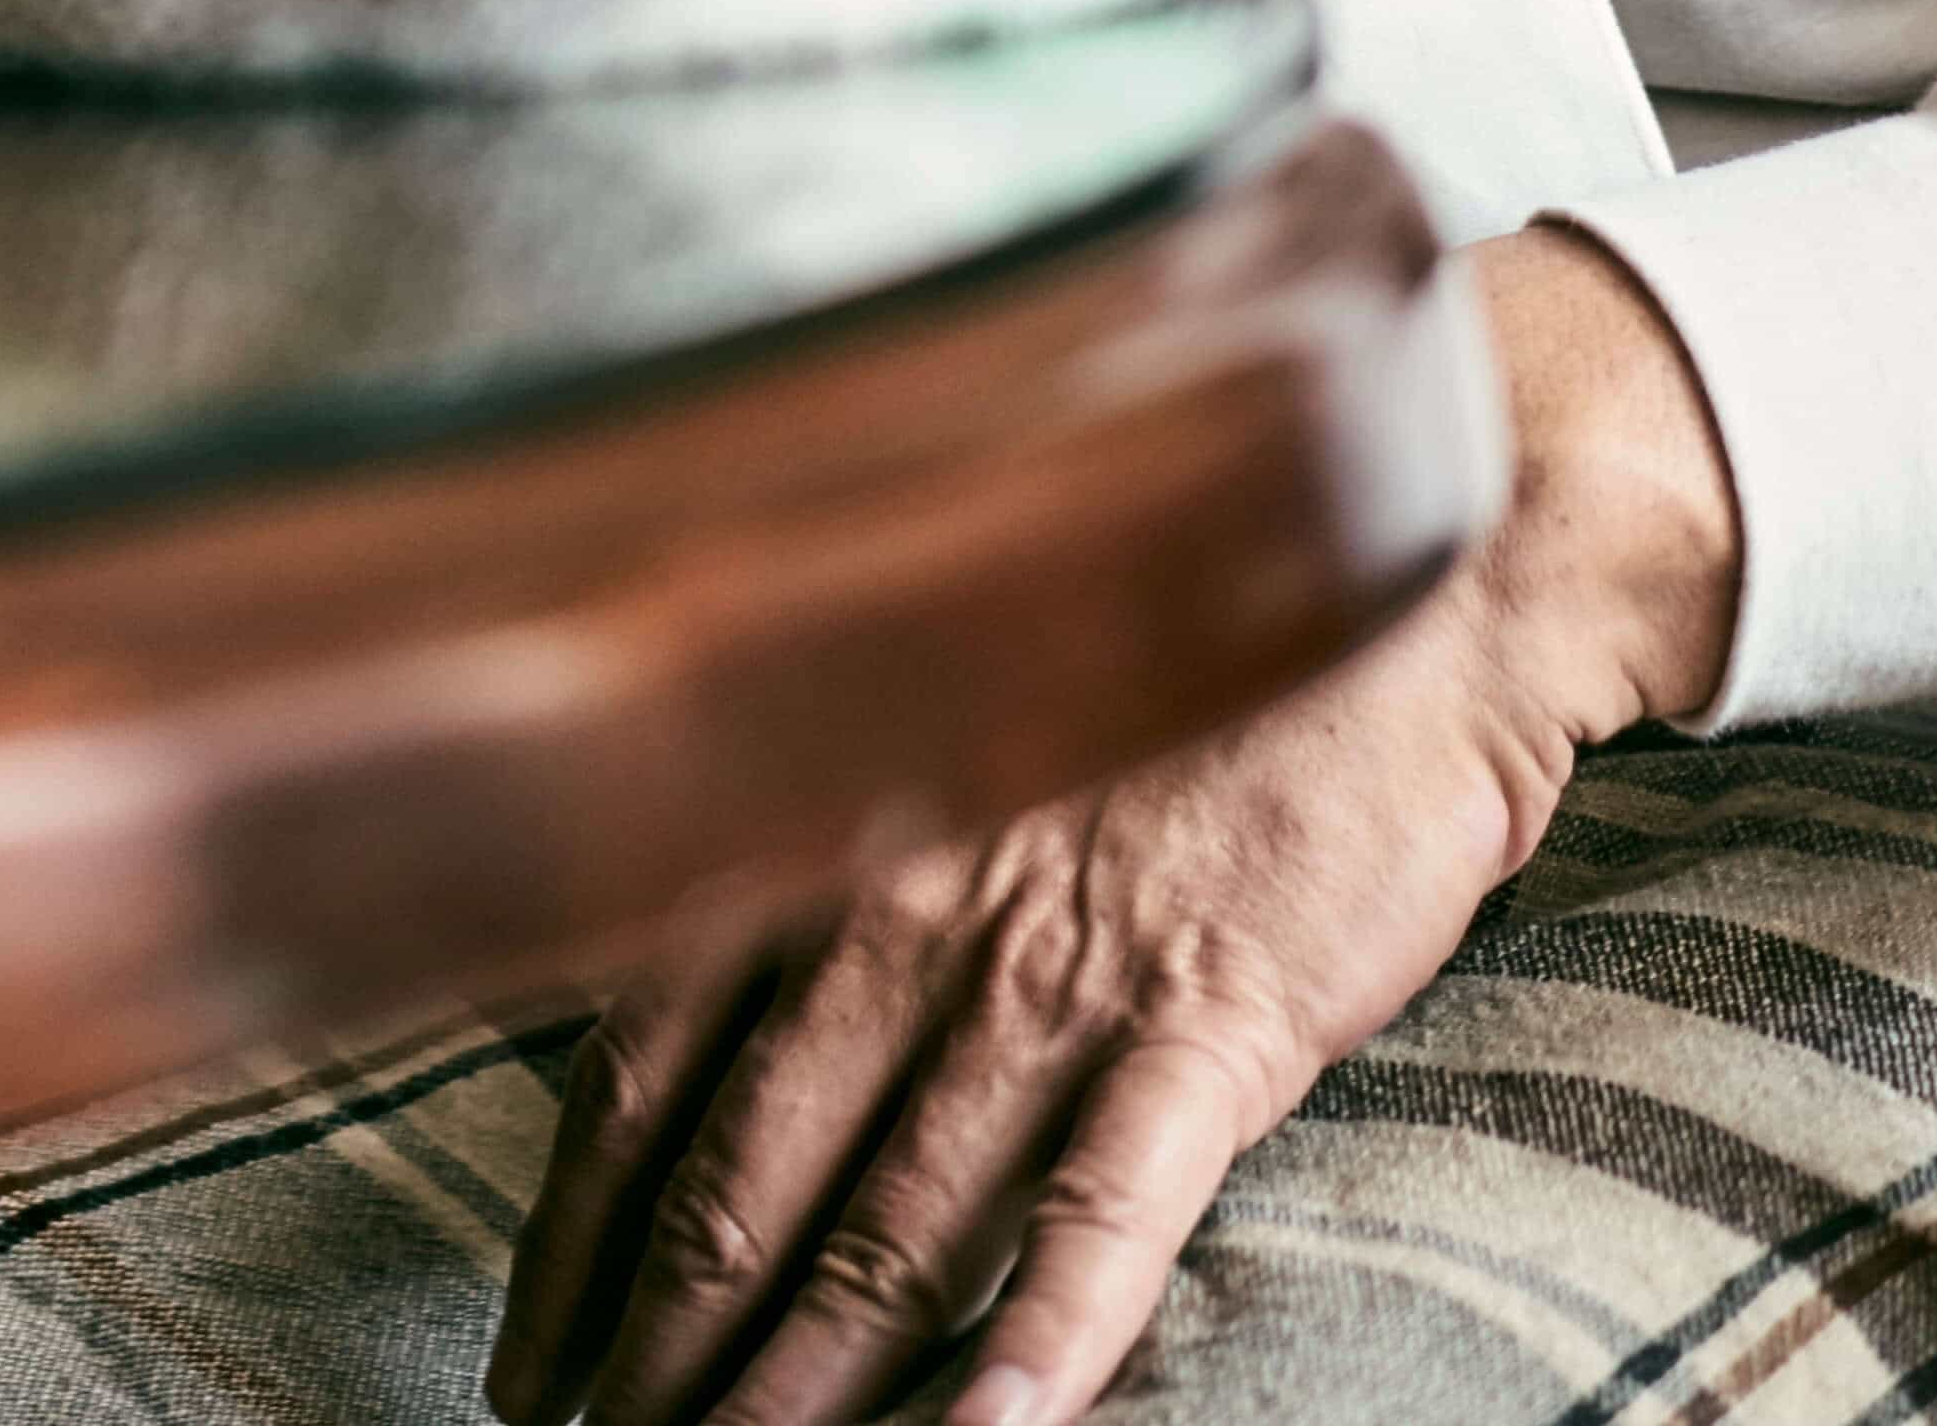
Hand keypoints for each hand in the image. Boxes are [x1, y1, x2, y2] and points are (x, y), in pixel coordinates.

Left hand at [488, 233, 1745, 1425]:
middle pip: (736, 1181)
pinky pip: (1103, 1221)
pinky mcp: (1210, 1035)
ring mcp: (1055, 987)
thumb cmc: (1168, 655)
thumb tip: (685, 975)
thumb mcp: (942, 719)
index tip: (530, 1344)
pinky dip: (1035, 1348)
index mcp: (826, 842)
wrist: (1405, 590)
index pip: (639, 1077)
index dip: (573, 1234)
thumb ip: (821, 847)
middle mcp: (905, 920)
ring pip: (885, 1231)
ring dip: (797, 1385)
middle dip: (654, 1338)